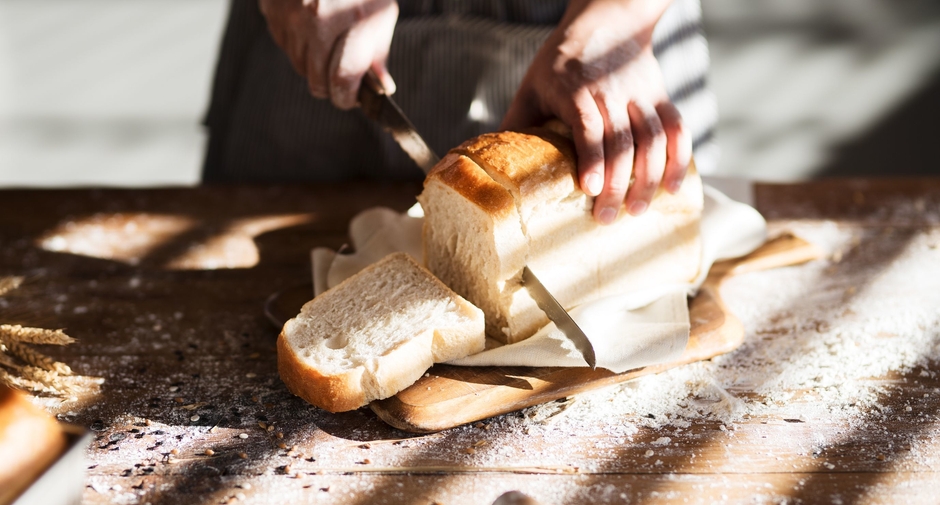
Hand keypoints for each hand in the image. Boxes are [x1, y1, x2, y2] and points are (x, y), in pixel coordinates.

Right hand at [259, 0, 398, 108]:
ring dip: (313, 63)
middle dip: (331, 84)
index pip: (342, 80)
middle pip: (317, 81)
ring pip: (298, 65)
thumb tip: (382, 87)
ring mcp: (290, 14)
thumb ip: (377, 52)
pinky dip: (297, 43)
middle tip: (341, 76)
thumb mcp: (381, 13)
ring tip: (328, 41)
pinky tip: (311, 26)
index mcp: (351, 21)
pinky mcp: (272, 8)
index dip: (346, 98)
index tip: (350, 99)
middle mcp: (317, 20)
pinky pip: (283, 44)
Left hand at [501, 0, 691, 223]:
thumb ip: (517, 124)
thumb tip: (495, 169)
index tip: (591, 189)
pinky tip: (673, 187)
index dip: (592, 158)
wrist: (607, 21)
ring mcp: (639, 94)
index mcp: (574, 89)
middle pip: (622, 141)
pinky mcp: (660, 96)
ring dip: (650, 177)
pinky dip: (679, 158)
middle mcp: (610, 91)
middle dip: (619, 183)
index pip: (588, 125)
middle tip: (609, 218)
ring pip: (653, 138)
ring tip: (638, 210)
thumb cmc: (560, 62)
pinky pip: (676, 128)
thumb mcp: (532, 86)